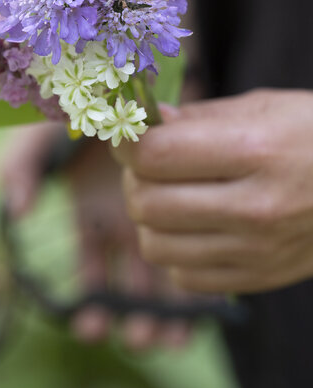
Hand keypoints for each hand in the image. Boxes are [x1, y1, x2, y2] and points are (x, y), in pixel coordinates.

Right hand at [0, 123, 191, 348]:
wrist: (137, 65)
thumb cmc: (85, 101)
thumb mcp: (43, 130)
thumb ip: (19, 166)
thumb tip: (18, 210)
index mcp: (91, 216)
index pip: (90, 271)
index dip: (90, 302)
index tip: (90, 327)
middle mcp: (127, 226)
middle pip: (131, 286)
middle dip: (131, 318)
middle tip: (137, 341)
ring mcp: (164, 218)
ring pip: (167, 280)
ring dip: (164, 314)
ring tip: (164, 338)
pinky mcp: (197, 208)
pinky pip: (202, 253)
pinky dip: (198, 289)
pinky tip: (196, 313)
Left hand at [114, 89, 312, 292]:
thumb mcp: (261, 108)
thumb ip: (194, 118)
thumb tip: (139, 122)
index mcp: (256, 152)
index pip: (155, 155)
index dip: (126, 142)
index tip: (126, 133)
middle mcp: (255, 208)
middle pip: (146, 203)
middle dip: (135, 178)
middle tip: (150, 163)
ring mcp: (257, 251)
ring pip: (155, 244)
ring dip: (150, 217)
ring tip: (172, 194)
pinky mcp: (259, 279)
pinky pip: (182, 275)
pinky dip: (176, 250)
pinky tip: (196, 225)